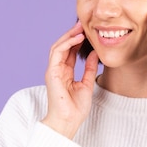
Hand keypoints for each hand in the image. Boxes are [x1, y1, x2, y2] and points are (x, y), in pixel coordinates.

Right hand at [42, 21, 98, 138]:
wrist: (68, 121)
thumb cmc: (76, 108)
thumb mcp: (87, 84)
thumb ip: (89, 68)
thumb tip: (94, 53)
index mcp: (65, 73)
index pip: (69, 51)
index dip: (77, 40)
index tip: (88, 31)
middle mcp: (57, 70)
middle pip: (62, 46)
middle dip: (72, 34)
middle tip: (83, 24)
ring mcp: (53, 71)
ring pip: (58, 46)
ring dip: (69, 36)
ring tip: (80, 28)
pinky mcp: (52, 72)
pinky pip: (57, 53)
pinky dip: (66, 43)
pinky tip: (77, 38)